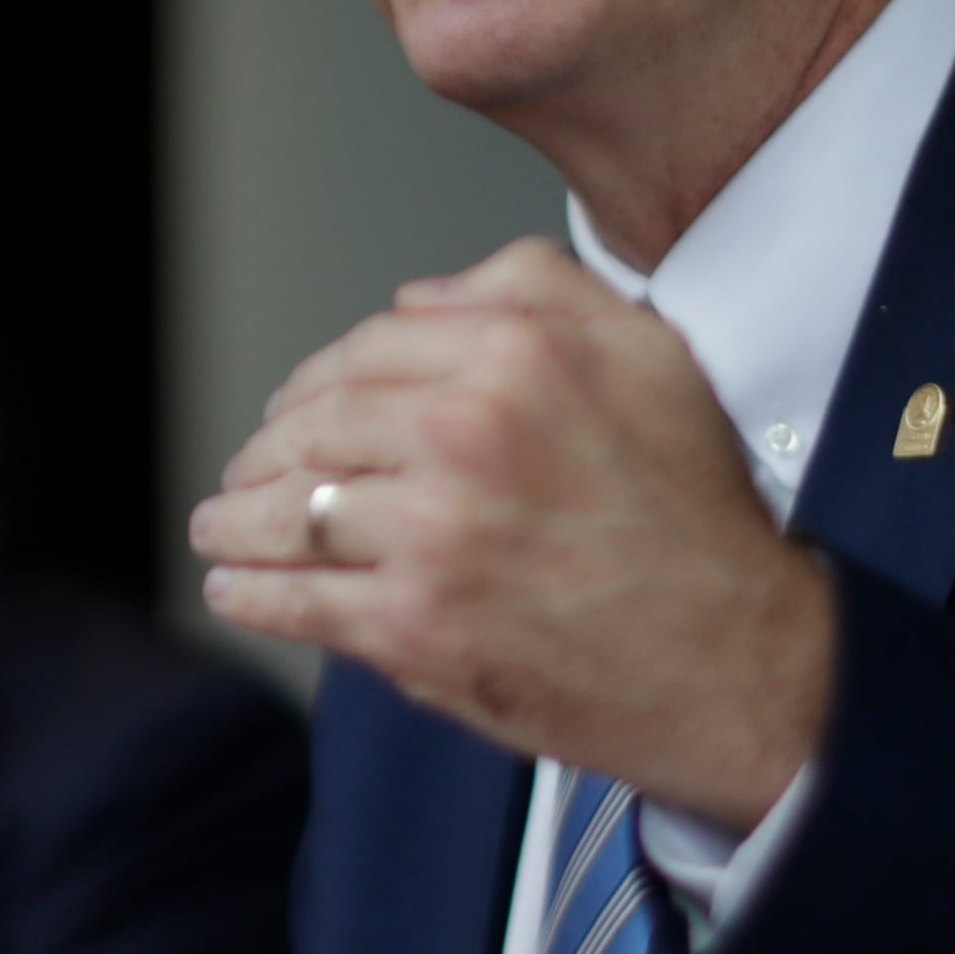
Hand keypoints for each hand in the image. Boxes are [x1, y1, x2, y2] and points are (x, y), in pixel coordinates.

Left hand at [186, 238, 830, 829]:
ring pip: (285, 512)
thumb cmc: (697, 516)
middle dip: (262, 450)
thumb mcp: (649, 356)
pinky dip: (249, 592)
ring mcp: (430, 537)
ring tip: (219, 528)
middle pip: (309, 428)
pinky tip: (234, 587)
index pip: (362, 352)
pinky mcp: (413, 629)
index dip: (314, 382)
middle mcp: (463, 435)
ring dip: (235, 519)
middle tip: (246, 470)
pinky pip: (296, 601)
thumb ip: (536, 291)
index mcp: (514, 356)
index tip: (297, 406)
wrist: (735, 662)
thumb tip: (421, 299)